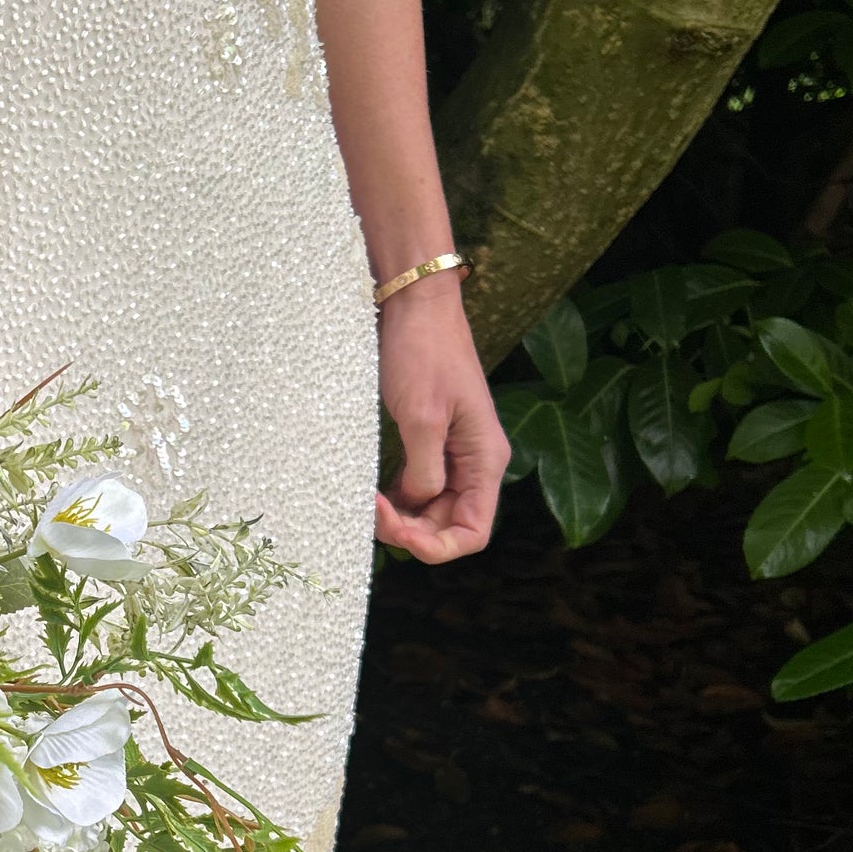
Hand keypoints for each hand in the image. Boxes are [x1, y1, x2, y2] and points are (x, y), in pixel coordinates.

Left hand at [373, 274, 508, 562]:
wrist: (415, 305)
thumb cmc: (423, 352)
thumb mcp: (422, 417)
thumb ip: (424, 470)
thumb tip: (417, 504)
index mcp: (485, 460)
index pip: (473, 532)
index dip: (435, 546)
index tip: (395, 528)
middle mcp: (475, 463)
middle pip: (449, 526)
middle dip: (411, 532)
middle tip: (370, 511)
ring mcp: (454, 454)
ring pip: (432, 510)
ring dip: (402, 517)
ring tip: (367, 502)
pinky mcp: (432, 442)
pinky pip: (419, 486)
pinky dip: (398, 497)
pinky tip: (373, 490)